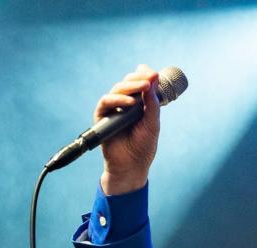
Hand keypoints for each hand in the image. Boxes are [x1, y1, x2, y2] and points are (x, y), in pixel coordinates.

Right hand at [95, 65, 160, 195]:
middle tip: (151, 77)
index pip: (140, 83)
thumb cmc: (143, 146)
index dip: (145, 76)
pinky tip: (130, 101)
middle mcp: (124, 103)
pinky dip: (117, 99)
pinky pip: (106, 102)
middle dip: (139, 78)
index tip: (154, 73)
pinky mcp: (102, 116)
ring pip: (118, 88)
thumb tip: (153, 79)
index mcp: (138, 103)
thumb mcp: (153, 123)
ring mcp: (112, 108)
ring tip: (144, 86)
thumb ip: (153, 103)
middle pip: (128, 83)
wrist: (132, 165)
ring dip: (131, 86)